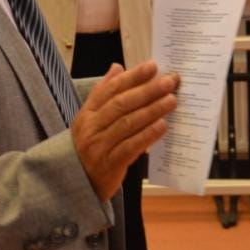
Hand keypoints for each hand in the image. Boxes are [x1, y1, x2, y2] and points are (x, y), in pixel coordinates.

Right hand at [70, 60, 178, 200]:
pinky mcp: (110, 164)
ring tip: (172, 100)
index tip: (152, 66)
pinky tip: (163, 125)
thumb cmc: (89, 146)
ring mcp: (99, 146)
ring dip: (152, 110)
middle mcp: (91, 127)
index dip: (132, 76)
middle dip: (147, 90)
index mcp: (87, 112)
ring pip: (128, 123)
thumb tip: (117, 67)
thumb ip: (103, 92)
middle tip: (169, 81)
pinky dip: (148, 135)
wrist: (77, 183)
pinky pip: (131, 146)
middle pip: (121, 104)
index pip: (111, 89)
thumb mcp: (90, 118)